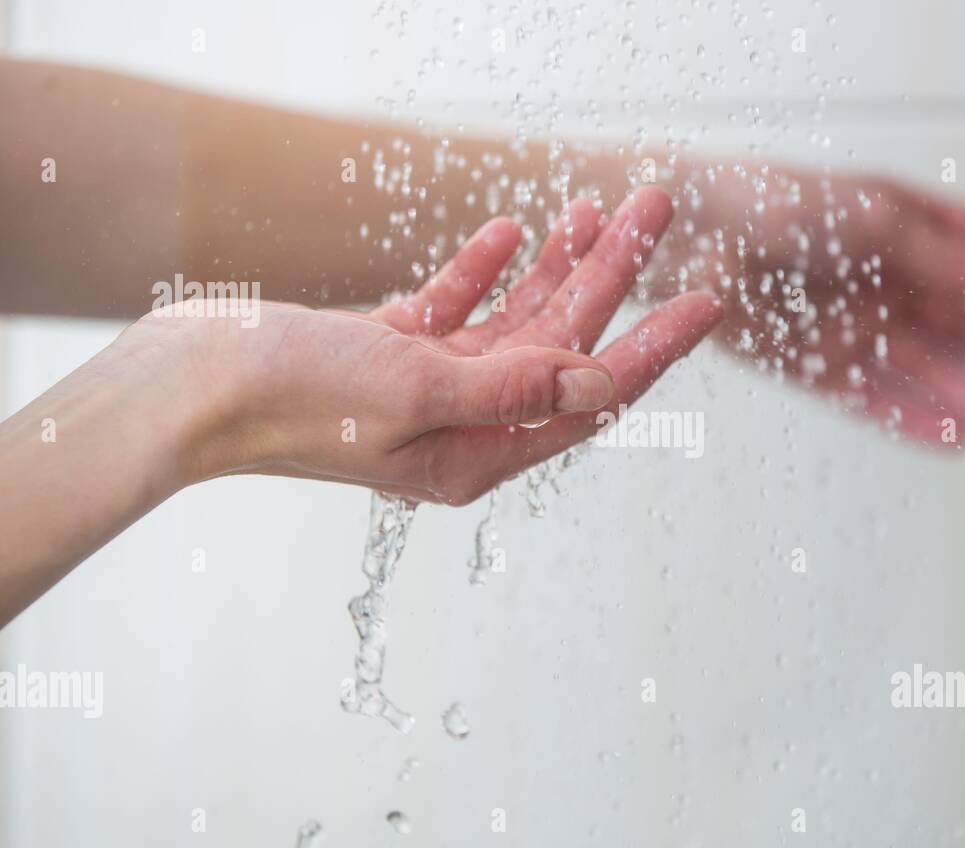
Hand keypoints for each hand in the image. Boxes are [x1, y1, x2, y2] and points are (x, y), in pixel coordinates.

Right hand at [137, 186, 721, 503]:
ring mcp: (425, 389)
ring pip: (515, 320)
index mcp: (478, 452)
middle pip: (562, 344)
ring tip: (598, 205)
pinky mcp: (387, 354)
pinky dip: (483, 272)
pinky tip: (510, 232)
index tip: (706, 300)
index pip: (592, 396)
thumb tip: (600, 383)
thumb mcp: (414, 391)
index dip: (654, 346)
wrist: (184, 390)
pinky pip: (454, 310)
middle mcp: (462, 425)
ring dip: (558, 263)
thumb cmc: (290, 399)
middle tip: (655, 205)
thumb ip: (513, 386)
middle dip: (612, 274)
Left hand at [668, 166, 964, 446]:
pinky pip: (874, 399)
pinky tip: (954, 441)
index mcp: (912, 233)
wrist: (691, 235)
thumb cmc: (777, 201)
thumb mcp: (872, 217)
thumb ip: (943, 252)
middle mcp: (891, 285)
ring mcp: (857, 329)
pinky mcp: (818, 367)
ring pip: (928, 374)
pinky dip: (912, 420)